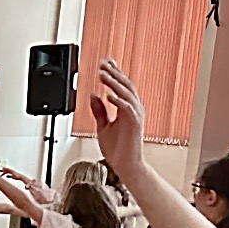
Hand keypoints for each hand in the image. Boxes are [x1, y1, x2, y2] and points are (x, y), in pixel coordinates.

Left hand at [92, 59, 146, 175]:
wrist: (125, 165)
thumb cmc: (117, 148)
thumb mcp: (103, 126)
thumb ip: (99, 111)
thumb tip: (93, 96)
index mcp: (127, 108)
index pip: (120, 86)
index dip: (114, 73)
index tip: (105, 62)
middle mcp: (133, 109)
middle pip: (124, 85)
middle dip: (114, 73)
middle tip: (103, 63)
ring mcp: (135, 115)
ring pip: (125, 94)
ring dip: (113, 83)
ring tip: (103, 75)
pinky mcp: (134, 124)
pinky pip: (127, 109)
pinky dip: (118, 101)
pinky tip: (108, 94)